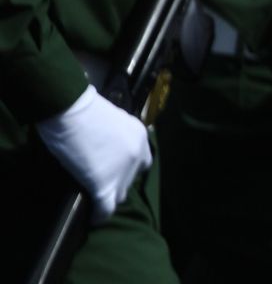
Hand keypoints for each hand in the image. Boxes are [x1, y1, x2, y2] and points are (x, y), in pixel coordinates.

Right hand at [37, 85, 150, 223]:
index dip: (128, 169)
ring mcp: (122, 171)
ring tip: (95, 197)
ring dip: (108, 197)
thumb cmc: (85, 110)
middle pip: (131, 180)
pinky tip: (93, 219)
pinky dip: (100, 216)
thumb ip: (116, 138)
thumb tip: (107, 150)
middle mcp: (138, 155)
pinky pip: (106, 208)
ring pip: (120, 195)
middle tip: (100, 183)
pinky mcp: (104, 184)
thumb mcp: (112, 122)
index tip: (115, 172)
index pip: (142, 162)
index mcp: (140, 137)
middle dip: (118, 183)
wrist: (71, 110)